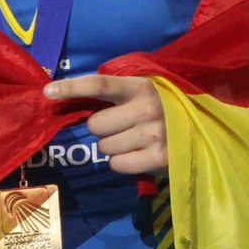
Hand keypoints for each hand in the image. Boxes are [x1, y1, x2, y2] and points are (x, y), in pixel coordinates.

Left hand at [43, 74, 167, 174]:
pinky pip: (116, 164)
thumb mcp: (143, 93)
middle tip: (122, 127)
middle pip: (95, 125)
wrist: (202, 132)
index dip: (71, 87)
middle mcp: (146, 108)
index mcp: (140, 86)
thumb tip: (70, 99)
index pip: (99, 84)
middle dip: (102, 129)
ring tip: (135, 141)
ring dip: (113, 147)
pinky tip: (140, 154)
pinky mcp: (158, 158)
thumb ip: (116, 93)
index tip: (47, 92)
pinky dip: (123, 163)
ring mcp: (153, 134)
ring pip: (104, 147)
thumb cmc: (164, 109)